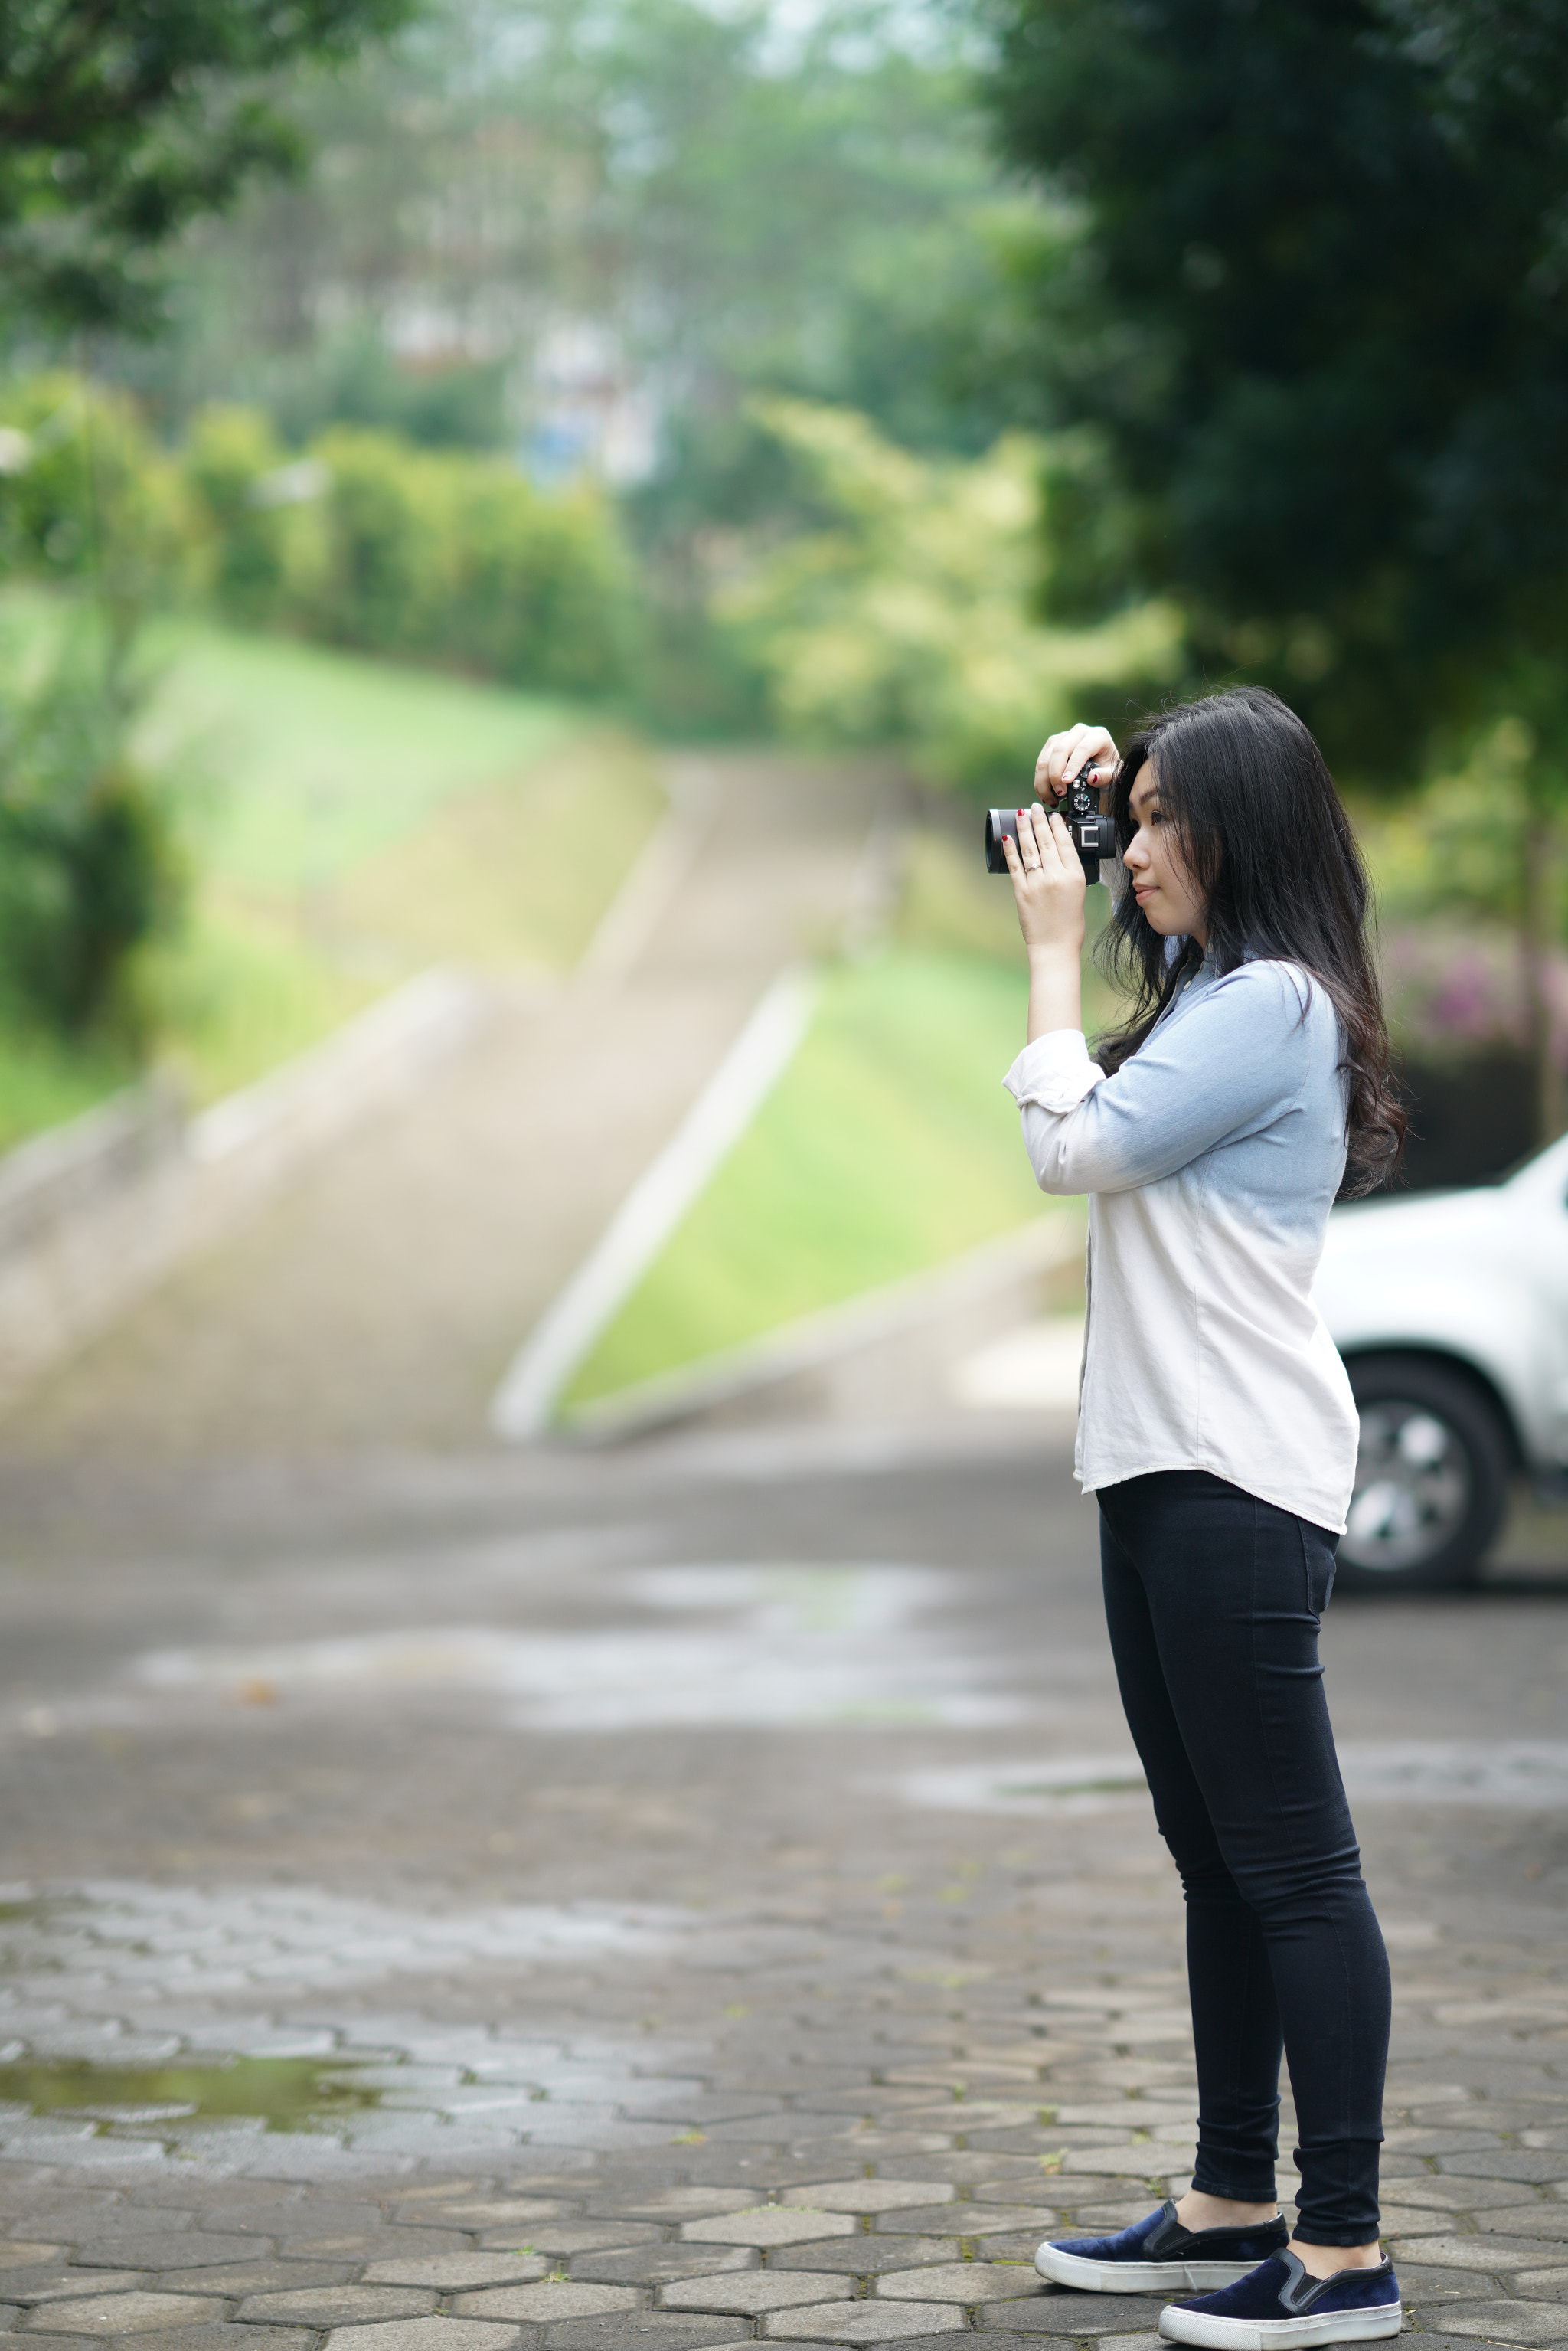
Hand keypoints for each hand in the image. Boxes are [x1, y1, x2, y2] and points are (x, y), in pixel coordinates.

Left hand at [1002, 800, 1085, 955]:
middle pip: (1046, 841)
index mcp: (1074, 876)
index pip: (1065, 843)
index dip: (1058, 826)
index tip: (1054, 815)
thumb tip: (1057, 853)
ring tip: (1021, 815)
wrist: (1055, 946)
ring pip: (1030, 849)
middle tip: (1035, 807)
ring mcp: (1037, 884)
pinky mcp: (1021, 892)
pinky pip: (1015, 866)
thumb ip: (1068, 872)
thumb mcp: (1078, 893)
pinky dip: (1010, 850)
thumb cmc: (1069, 924)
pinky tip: (1008, 837)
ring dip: (1024, 829)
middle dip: (1039, 821)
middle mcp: (1056, 877)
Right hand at [1034, 722, 1120, 804]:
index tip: (1067, 782)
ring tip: (1051, 799)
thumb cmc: (1108, 771)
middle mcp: (1079, 732)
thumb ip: (1107, 777)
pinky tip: (1045, 794)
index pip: (1083, 748)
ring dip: (1044, 780)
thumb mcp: (1114, 777)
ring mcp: (1063, 736)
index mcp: (1098, 736)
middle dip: (1055, 773)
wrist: (1101, 768)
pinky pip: (1041, 761)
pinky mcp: (1051, 745)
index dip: (1073, 765)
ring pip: (1047, 756)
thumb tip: (1093, 777)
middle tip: (1059, 793)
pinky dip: (1040, 780)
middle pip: (1060, 749)